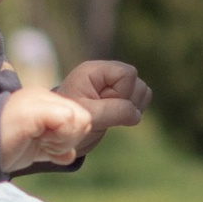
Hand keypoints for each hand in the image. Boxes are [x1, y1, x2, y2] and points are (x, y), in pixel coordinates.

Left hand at [0, 59, 150, 173]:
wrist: (59, 130)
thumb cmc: (67, 120)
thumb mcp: (89, 116)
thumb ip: (113, 112)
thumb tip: (136, 114)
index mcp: (95, 71)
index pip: (127, 74)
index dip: (122, 93)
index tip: (104, 106)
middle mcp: (106, 74)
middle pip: (138, 82)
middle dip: (129, 102)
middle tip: (107, 114)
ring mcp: (114, 85)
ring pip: (143, 91)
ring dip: (133, 108)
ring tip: (110, 117)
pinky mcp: (120, 96)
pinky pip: (141, 100)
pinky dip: (133, 112)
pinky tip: (117, 118)